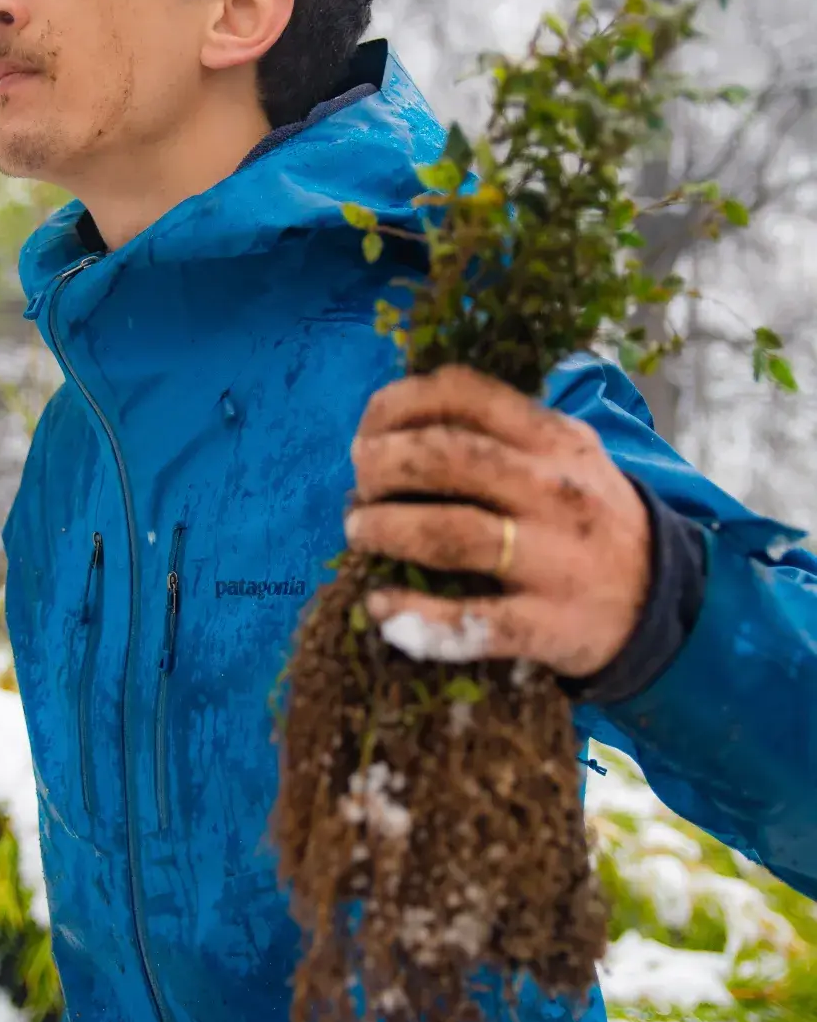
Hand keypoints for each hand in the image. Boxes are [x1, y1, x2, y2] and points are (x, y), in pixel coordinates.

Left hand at [345, 365, 650, 676]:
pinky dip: (416, 618)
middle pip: (447, 458)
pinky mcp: (545, 626)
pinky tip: (382, 610)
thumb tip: (401, 420)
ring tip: (360, 532)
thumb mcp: (567, 453)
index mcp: (554, 440)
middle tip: (359, 484)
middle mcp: (554, 491)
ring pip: (450, 534)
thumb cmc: (588, 515)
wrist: (663, 598)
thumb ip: (502, 430)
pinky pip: (472, 623)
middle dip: (383, 465)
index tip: (369, 428)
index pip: (465, 395)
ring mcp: (553, 561)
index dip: (399, 404)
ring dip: (387, 529)